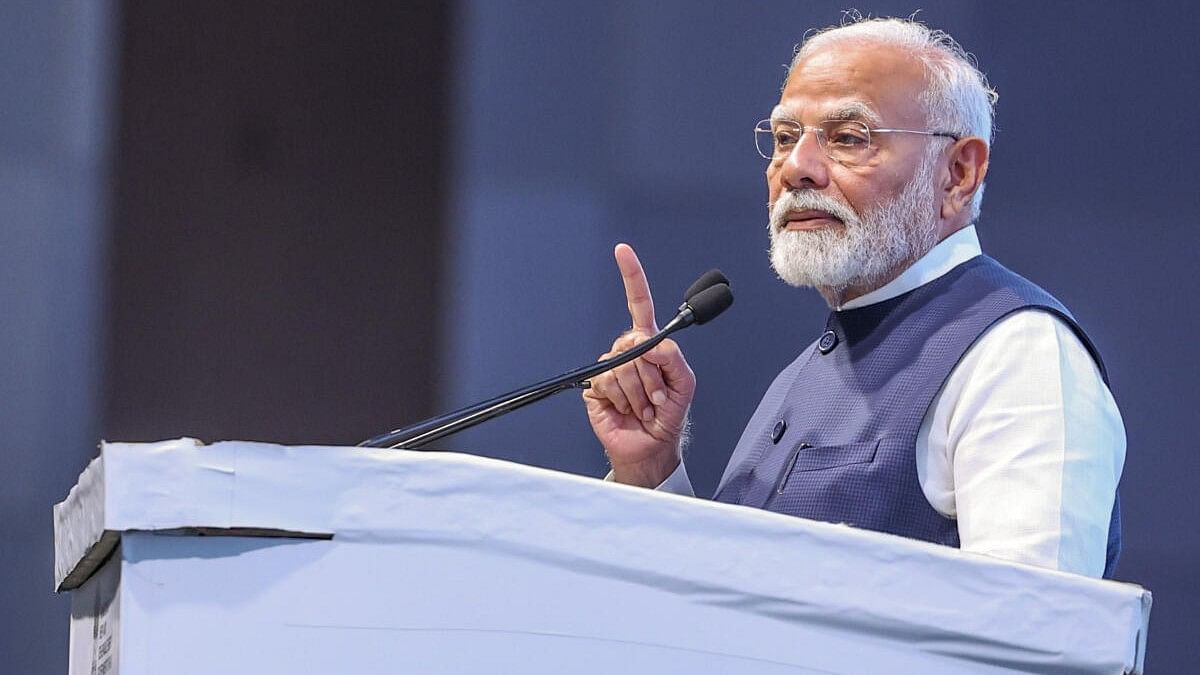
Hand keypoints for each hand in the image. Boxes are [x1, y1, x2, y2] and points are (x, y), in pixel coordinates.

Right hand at [583, 244, 695, 486]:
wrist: (650, 448)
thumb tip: (653, 342)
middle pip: (633, 342)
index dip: (631, 276)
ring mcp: (610, 368)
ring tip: (644, 407)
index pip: (639, 304)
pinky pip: (608, 382)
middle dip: (650, 374)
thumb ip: (673, 359)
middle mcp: (627, 351)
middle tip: (656, 396)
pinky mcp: (595, 387)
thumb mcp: (685, 385)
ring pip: (622, 366)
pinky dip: (623, 400)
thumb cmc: (668, 416)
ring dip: (639, 393)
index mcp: (649, 344)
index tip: (622, 251)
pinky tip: (627, 410)